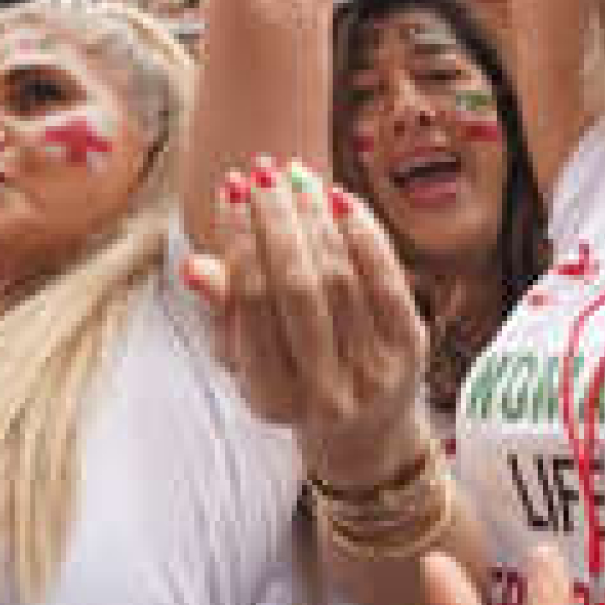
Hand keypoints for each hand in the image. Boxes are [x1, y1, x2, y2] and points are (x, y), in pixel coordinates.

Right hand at [185, 156, 428, 486]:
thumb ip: (223, 310)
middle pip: (298, 284)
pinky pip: (386, 277)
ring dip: (315, 215)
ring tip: (295, 175)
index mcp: (271, 395)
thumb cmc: (290, 383)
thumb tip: (192, 266)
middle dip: (277, 218)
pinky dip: (363, 232)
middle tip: (262, 171)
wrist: (362, 433)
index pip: (252, 301)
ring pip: (340, 274)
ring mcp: (373, 370)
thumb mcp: (244, 358)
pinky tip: (340, 198)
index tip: (232, 189)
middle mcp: (325, 390)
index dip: (240, 238)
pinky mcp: (411, 348)